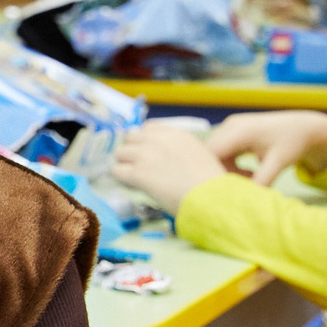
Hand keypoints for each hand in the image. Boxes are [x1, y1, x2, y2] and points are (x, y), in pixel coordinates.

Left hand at [110, 121, 228, 212]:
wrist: (210, 198)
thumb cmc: (209, 183)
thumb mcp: (198, 154)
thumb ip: (179, 149)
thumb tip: (163, 156)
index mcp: (175, 134)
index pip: (147, 129)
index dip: (144, 142)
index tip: (146, 154)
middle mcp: (158, 140)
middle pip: (130, 138)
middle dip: (131, 152)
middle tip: (137, 167)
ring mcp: (146, 155)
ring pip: (119, 153)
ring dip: (124, 164)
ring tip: (133, 178)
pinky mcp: (138, 173)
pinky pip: (116, 171)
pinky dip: (121, 179)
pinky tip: (131, 186)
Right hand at [201, 110, 326, 186]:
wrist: (303, 127)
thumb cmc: (292, 143)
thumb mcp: (278, 164)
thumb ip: (262, 181)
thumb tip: (247, 199)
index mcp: (241, 132)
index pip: (211, 154)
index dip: (211, 173)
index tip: (225, 190)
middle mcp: (231, 125)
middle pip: (210, 154)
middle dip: (218, 173)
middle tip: (239, 187)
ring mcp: (230, 126)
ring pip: (214, 154)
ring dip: (225, 170)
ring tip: (249, 179)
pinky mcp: (232, 130)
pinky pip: (222, 150)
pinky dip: (230, 164)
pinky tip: (248, 173)